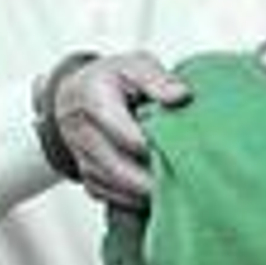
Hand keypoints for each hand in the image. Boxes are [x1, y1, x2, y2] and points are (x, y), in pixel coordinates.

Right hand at [48, 52, 190, 210]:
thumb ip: (157, 79)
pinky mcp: (86, 176)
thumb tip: (181, 95)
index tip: (183, 150)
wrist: (77, 93)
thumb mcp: (135, 65)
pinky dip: (135, 199)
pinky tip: (156, 192)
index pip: (126, 135)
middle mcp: (80, 131)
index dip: (156, 148)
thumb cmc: (111, 79)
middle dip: (154, 179)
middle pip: (119, 169)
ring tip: (176, 188)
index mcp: (92, 99)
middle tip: (187, 180)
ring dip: (145, 192)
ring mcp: (80, 156)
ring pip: (115, 187)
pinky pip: (111, 197)